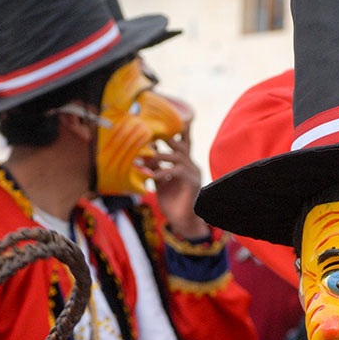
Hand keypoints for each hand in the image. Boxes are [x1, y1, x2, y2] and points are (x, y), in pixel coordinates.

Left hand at [145, 127, 208, 241]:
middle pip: (182, 144)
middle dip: (168, 137)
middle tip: (153, 132)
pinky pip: (177, 171)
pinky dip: (164, 172)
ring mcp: (193, 173)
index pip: (183, 142)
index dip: (179, 130)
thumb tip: (146, 152)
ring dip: (160, 156)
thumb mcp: (160, 180)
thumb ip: (155, 166)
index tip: (172, 119)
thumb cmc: (171, 201)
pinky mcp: (192, 182)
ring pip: (178, 156)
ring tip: (145, 158)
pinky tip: (154, 176)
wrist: (182, 221)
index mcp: (185, 163)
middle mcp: (191, 165)